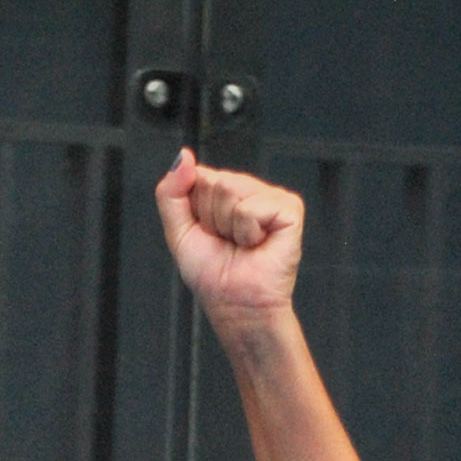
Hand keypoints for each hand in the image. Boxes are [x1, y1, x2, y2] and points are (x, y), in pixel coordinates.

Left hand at [155, 148, 303, 325]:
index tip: (207, 234)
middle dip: (212, 219)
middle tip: (226, 242)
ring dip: (228, 226)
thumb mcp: (179, 232)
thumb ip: (171, 193)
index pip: (200, 177)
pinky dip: (247, 232)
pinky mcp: (289, 208)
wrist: (236, 305)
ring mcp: (270, 197)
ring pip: (231, 190)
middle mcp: (249, 190)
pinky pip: (252, 207)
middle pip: (215, 181)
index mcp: (224, 193)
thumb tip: (183, 156)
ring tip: (242, 245)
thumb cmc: (213, 276)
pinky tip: (258, 244)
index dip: (196, 211)